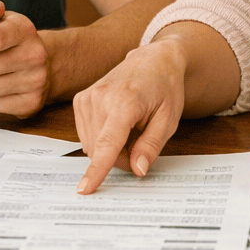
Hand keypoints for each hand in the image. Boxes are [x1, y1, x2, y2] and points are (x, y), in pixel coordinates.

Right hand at [71, 36, 187, 194]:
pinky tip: (117, 125)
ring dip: (110, 149)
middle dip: (119, 158)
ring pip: (91, 146)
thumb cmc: (164, 87)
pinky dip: (102, 139)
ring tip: (131, 130)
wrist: (152, 60)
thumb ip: (151, 146)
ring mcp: (87, 97)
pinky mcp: (80, 100)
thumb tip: (137, 170)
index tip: (85, 189)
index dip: (97, 170)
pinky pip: (86, 135)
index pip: (107, 143)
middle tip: (140, 146)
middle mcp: (100, 97)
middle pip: (100, 150)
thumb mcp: (169, 120)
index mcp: (125, 101)